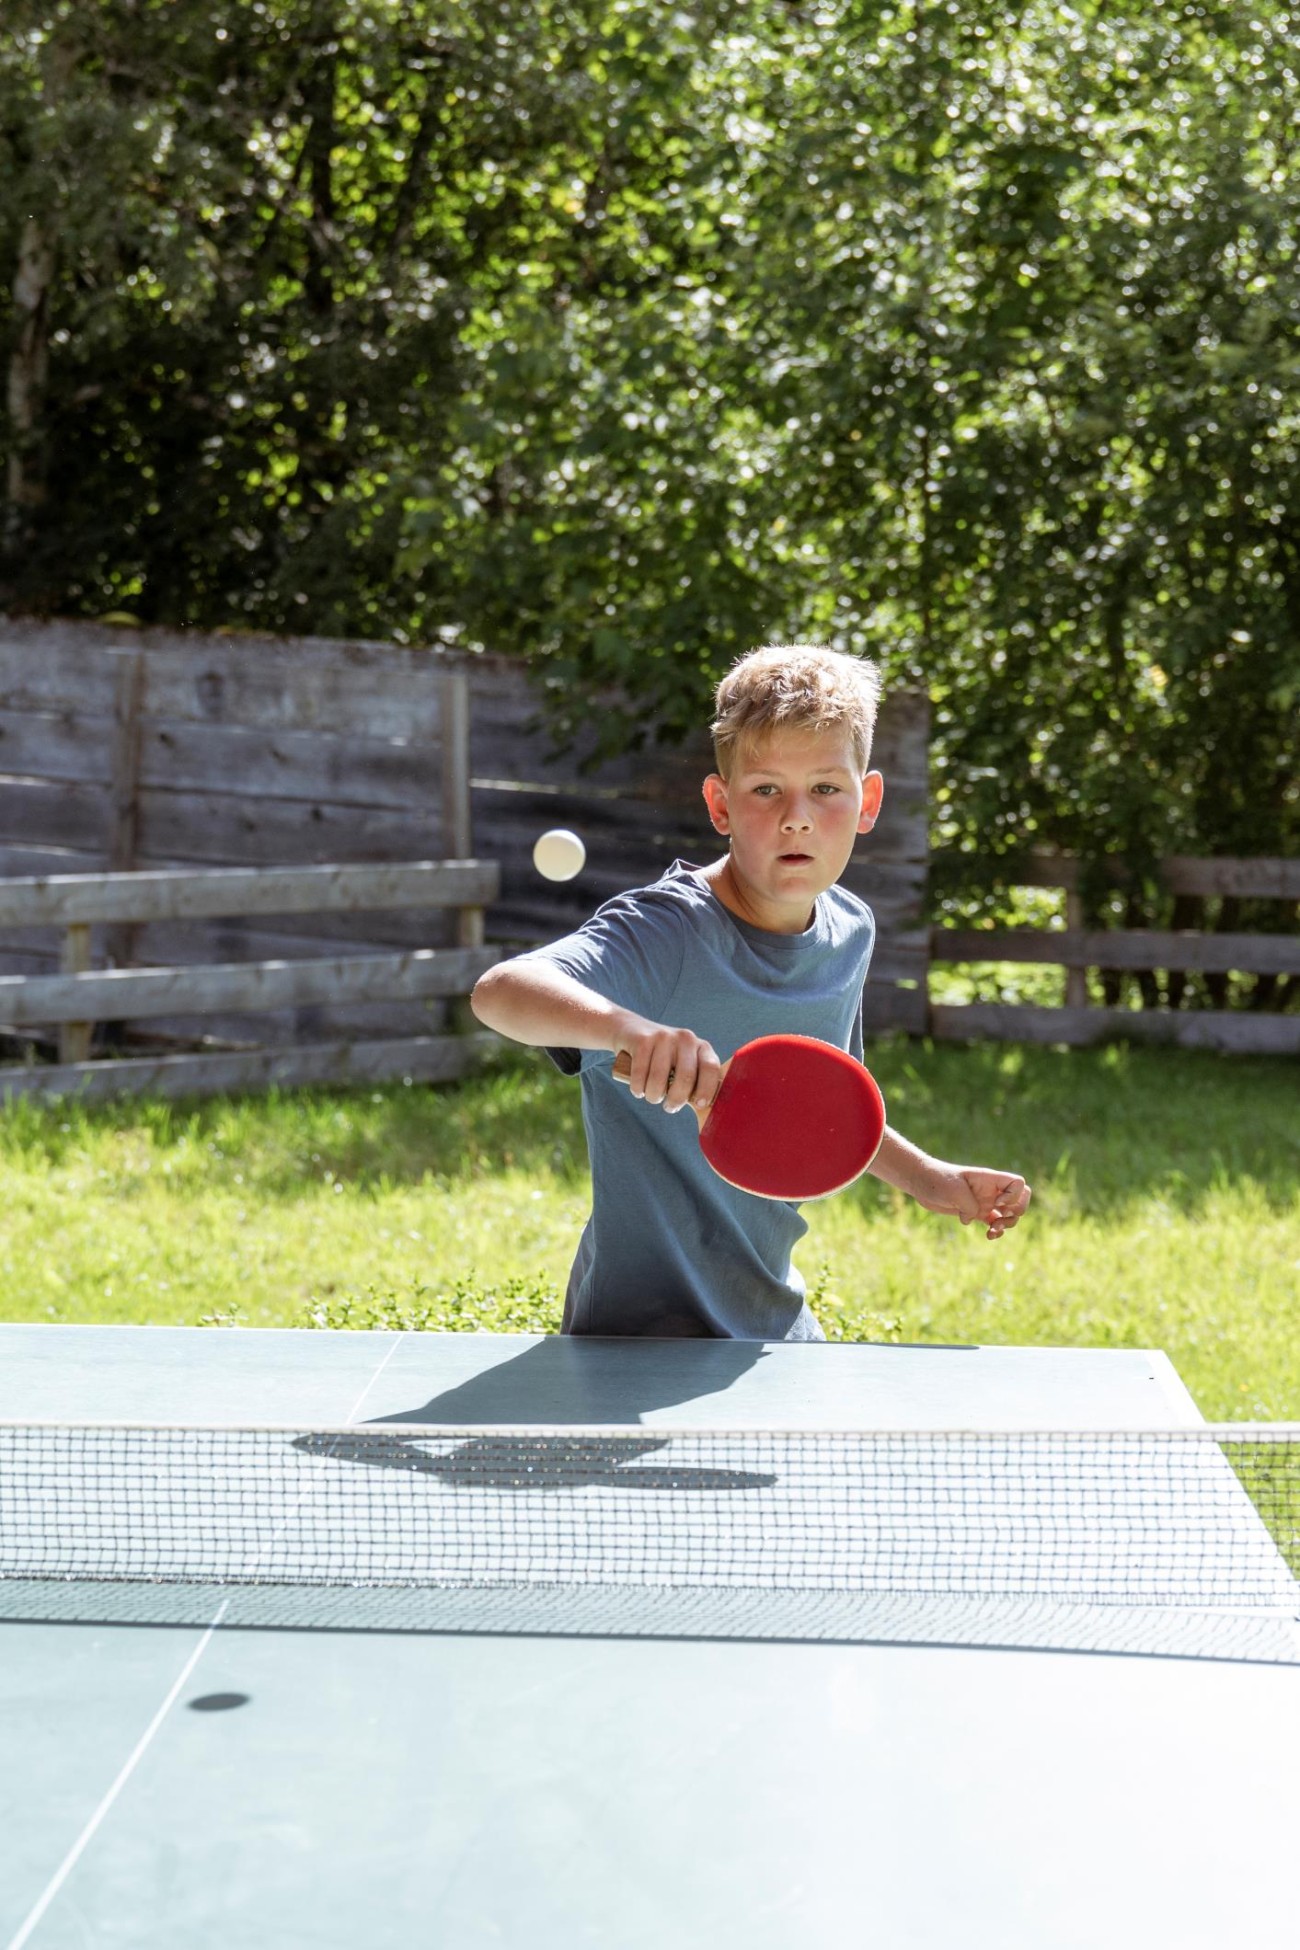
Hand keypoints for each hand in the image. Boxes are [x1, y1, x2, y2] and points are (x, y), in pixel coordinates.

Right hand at [611, 1022, 723, 1116]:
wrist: (630, 1031)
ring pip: (659, 1080)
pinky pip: (640, 1075)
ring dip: (653, 1096)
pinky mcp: (643, 1041)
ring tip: (652, 1096)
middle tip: (669, 1107)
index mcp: (701, 1047)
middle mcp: (685, 1039)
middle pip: (685, 1078)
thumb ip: (695, 1083)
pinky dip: (638, 1089)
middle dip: (676, 1100)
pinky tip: (639, 1089)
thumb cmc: (663, 1059)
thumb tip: (703, 1109)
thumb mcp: (683, 1064)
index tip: (699, 1105)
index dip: (707, 1089)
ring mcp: (663, 1037)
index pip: (711, 1068)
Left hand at [913, 1164, 1031, 1240]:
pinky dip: (996, 1231)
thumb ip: (970, 1205)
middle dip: (1017, 1212)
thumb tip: (974, 1219)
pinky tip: (989, 1236)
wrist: (922, 1183)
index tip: (995, 1203)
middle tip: (1000, 1217)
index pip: (1018, 1183)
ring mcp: (985, 1202)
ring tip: (993, 1230)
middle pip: (1021, 1199)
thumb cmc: (938, 1181)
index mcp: (989, 1179)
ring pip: (1010, 1214)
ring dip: (1007, 1224)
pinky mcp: (976, 1213)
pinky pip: (995, 1224)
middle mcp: (991, 1190)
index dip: (1013, 1196)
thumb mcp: (955, 1192)